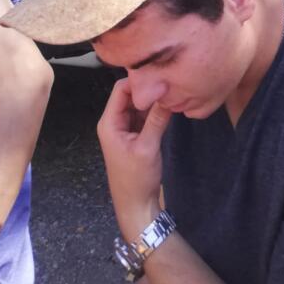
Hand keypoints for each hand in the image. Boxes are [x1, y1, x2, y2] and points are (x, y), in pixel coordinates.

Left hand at [97, 77, 171, 241]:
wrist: (137, 206)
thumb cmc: (136, 180)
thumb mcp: (148, 147)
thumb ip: (157, 118)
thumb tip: (167, 91)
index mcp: (109, 123)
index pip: (121, 89)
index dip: (139, 81)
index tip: (160, 77)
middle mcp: (115, 122)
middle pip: (131, 94)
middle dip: (149, 89)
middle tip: (170, 83)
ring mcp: (125, 128)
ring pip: (140, 104)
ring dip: (154, 100)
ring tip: (173, 93)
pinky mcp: (136, 134)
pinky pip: (145, 115)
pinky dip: (156, 111)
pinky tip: (170, 107)